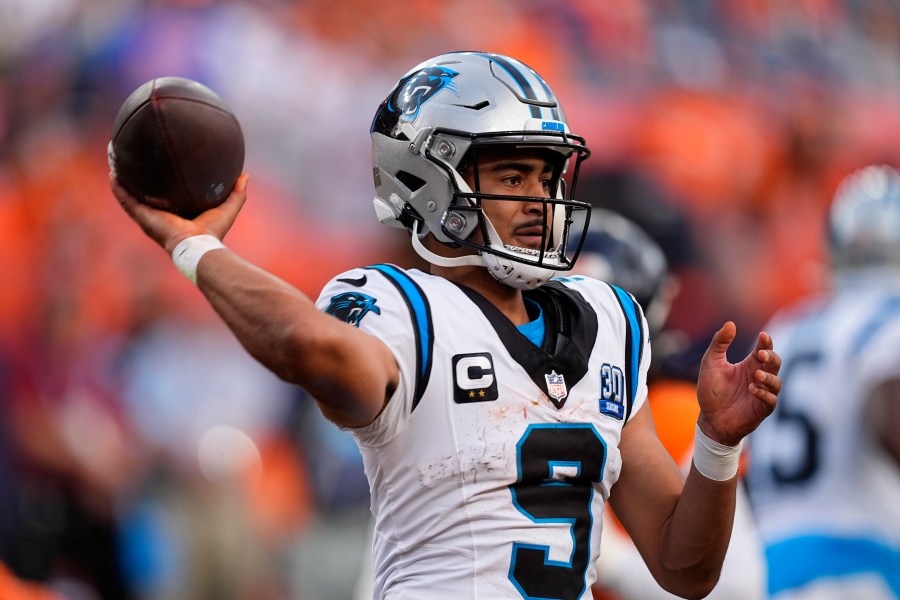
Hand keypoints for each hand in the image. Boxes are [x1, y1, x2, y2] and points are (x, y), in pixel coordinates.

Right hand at [109, 172, 248, 252]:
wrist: (198, 246)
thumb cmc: (213, 232)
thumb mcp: (228, 207)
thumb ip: (237, 192)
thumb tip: (245, 175)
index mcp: (177, 215)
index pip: (166, 198)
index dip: (161, 186)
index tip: (158, 170)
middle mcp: (160, 216)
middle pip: (144, 195)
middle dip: (137, 181)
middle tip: (131, 163)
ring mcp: (149, 217)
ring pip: (131, 196)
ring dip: (122, 181)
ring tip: (116, 164)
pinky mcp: (143, 217)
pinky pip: (127, 200)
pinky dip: (119, 188)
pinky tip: (113, 174)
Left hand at [695, 321, 780, 445]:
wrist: (709, 418)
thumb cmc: (711, 390)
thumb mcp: (711, 363)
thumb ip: (719, 343)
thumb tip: (731, 323)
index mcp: (749, 364)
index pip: (764, 349)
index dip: (766, 342)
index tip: (762, 336)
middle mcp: (759, 377)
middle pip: (775, 363)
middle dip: (771, 357)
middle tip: (761, 355)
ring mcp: (763, 393)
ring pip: (777, 382)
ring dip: (769, 377)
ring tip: (756, 375)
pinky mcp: (762, 409)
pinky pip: (771, 400)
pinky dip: (764, 394)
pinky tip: (752, 390)